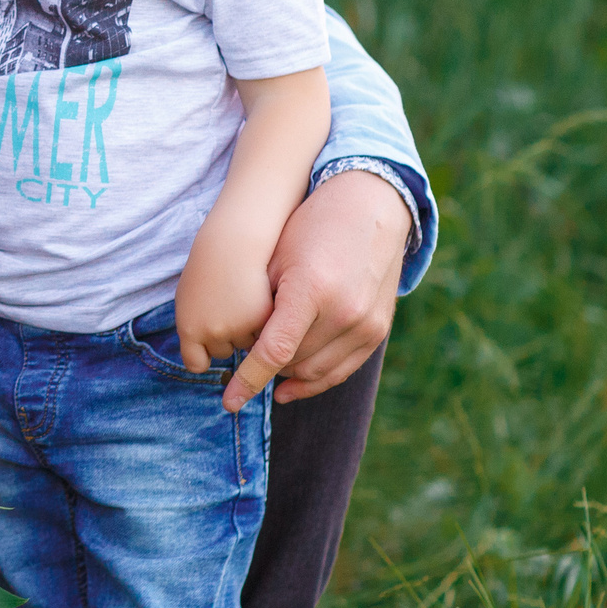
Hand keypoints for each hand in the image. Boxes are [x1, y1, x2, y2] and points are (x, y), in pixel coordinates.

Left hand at [172, 242, 272, 371]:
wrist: (233, 241)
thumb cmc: (209, 268)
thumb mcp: (189, 298)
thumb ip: (193, 329)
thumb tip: (201, 363)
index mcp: (189, 328)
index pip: (196, 363)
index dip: (203, 357)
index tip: (208, 348)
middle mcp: (212, 332)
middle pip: (223, 353)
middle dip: (227, 337)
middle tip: (230, 307)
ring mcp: (238, 327)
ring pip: (246, 345)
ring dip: (248, 330)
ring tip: (245, 300)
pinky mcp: (263, 319)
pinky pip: (263, 333)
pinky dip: (264, 321)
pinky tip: (260, 299)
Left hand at [222, 168, 411, 413]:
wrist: (368, 206)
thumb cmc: (311, 226)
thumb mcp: (277, 258)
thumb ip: (260, 304)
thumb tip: (239, 348)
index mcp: (313, 289)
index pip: (274, 351)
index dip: (248, 380)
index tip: (228, 402)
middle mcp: (345, 311)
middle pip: (294, 363)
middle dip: (265, 368)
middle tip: (243, 363)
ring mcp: (366, 323)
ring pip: (317, 372)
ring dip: (288, 375)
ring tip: (266, 370)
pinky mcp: (378, 330)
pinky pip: (343, 370)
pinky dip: (315, 381)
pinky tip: (290, 386)